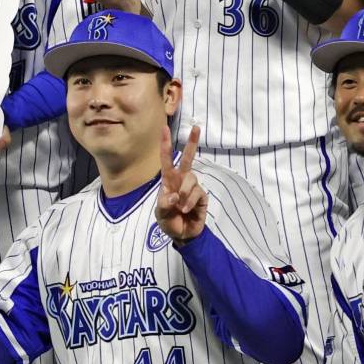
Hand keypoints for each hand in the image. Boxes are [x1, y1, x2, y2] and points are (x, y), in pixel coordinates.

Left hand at [154, 125, 206, 241]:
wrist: (182, 235)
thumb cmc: (169, 221)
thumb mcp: (161, 214)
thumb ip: (164, 204)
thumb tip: (174, 195)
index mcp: (168, 181)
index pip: (166, 161)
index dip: (166, 145)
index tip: (164, 128)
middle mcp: (181, 181)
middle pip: (188, 159)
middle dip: (192, 143)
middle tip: (196, 127)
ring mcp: (193, 188)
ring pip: (191, 179)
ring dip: (184, 193)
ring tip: (180, 206)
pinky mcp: (202, 196)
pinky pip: (197, 193)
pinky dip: (190, 202)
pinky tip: (187, 210)